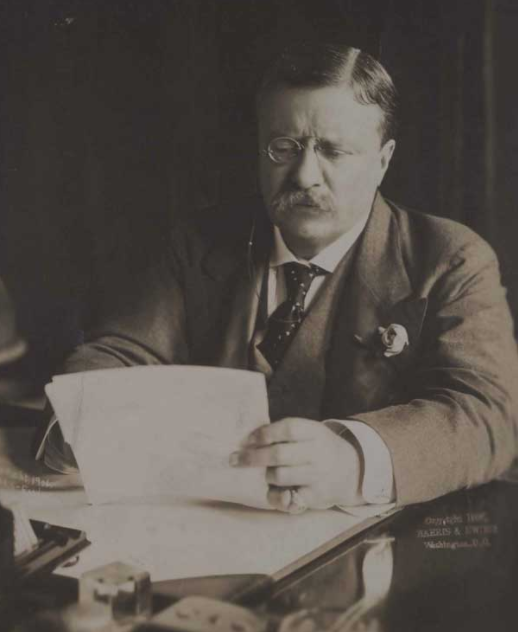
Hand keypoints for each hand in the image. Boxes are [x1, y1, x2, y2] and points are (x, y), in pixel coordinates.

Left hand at [229, 418, 362, 510]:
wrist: (352, 470)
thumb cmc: (319, 448)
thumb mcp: (310, 432)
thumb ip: (286, 433)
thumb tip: (249, 437)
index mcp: (315, 432)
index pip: (288, 428)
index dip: (265, 433)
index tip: (247, 439)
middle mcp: (318, 453)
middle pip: (279, 454)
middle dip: (252, 457)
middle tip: (234, 459)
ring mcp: (317, 476)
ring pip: (279, 476)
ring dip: (266, 474)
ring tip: (267, 473)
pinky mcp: (315, 496)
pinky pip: (286, 498)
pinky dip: (274, 495)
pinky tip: (272, 491)